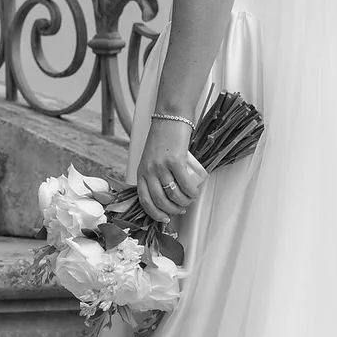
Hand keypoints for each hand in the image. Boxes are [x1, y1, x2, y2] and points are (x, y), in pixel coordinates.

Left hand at [136, 114, 204, 231]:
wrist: (171, 117)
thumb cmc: (163, 138)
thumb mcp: (151, 158)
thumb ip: (153, 174)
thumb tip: (165, 196)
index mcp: (141, 171)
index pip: (144, 200)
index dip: (155, 214)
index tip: (165, 219)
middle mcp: (149, 170)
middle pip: (160, 201)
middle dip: (173, 210)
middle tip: (182, 208)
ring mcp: (161, 166)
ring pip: (174, 194)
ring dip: (185, 202)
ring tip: (190, 199)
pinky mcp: (175, 160)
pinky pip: (185, 184)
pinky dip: (192, 192)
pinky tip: (195, 192)